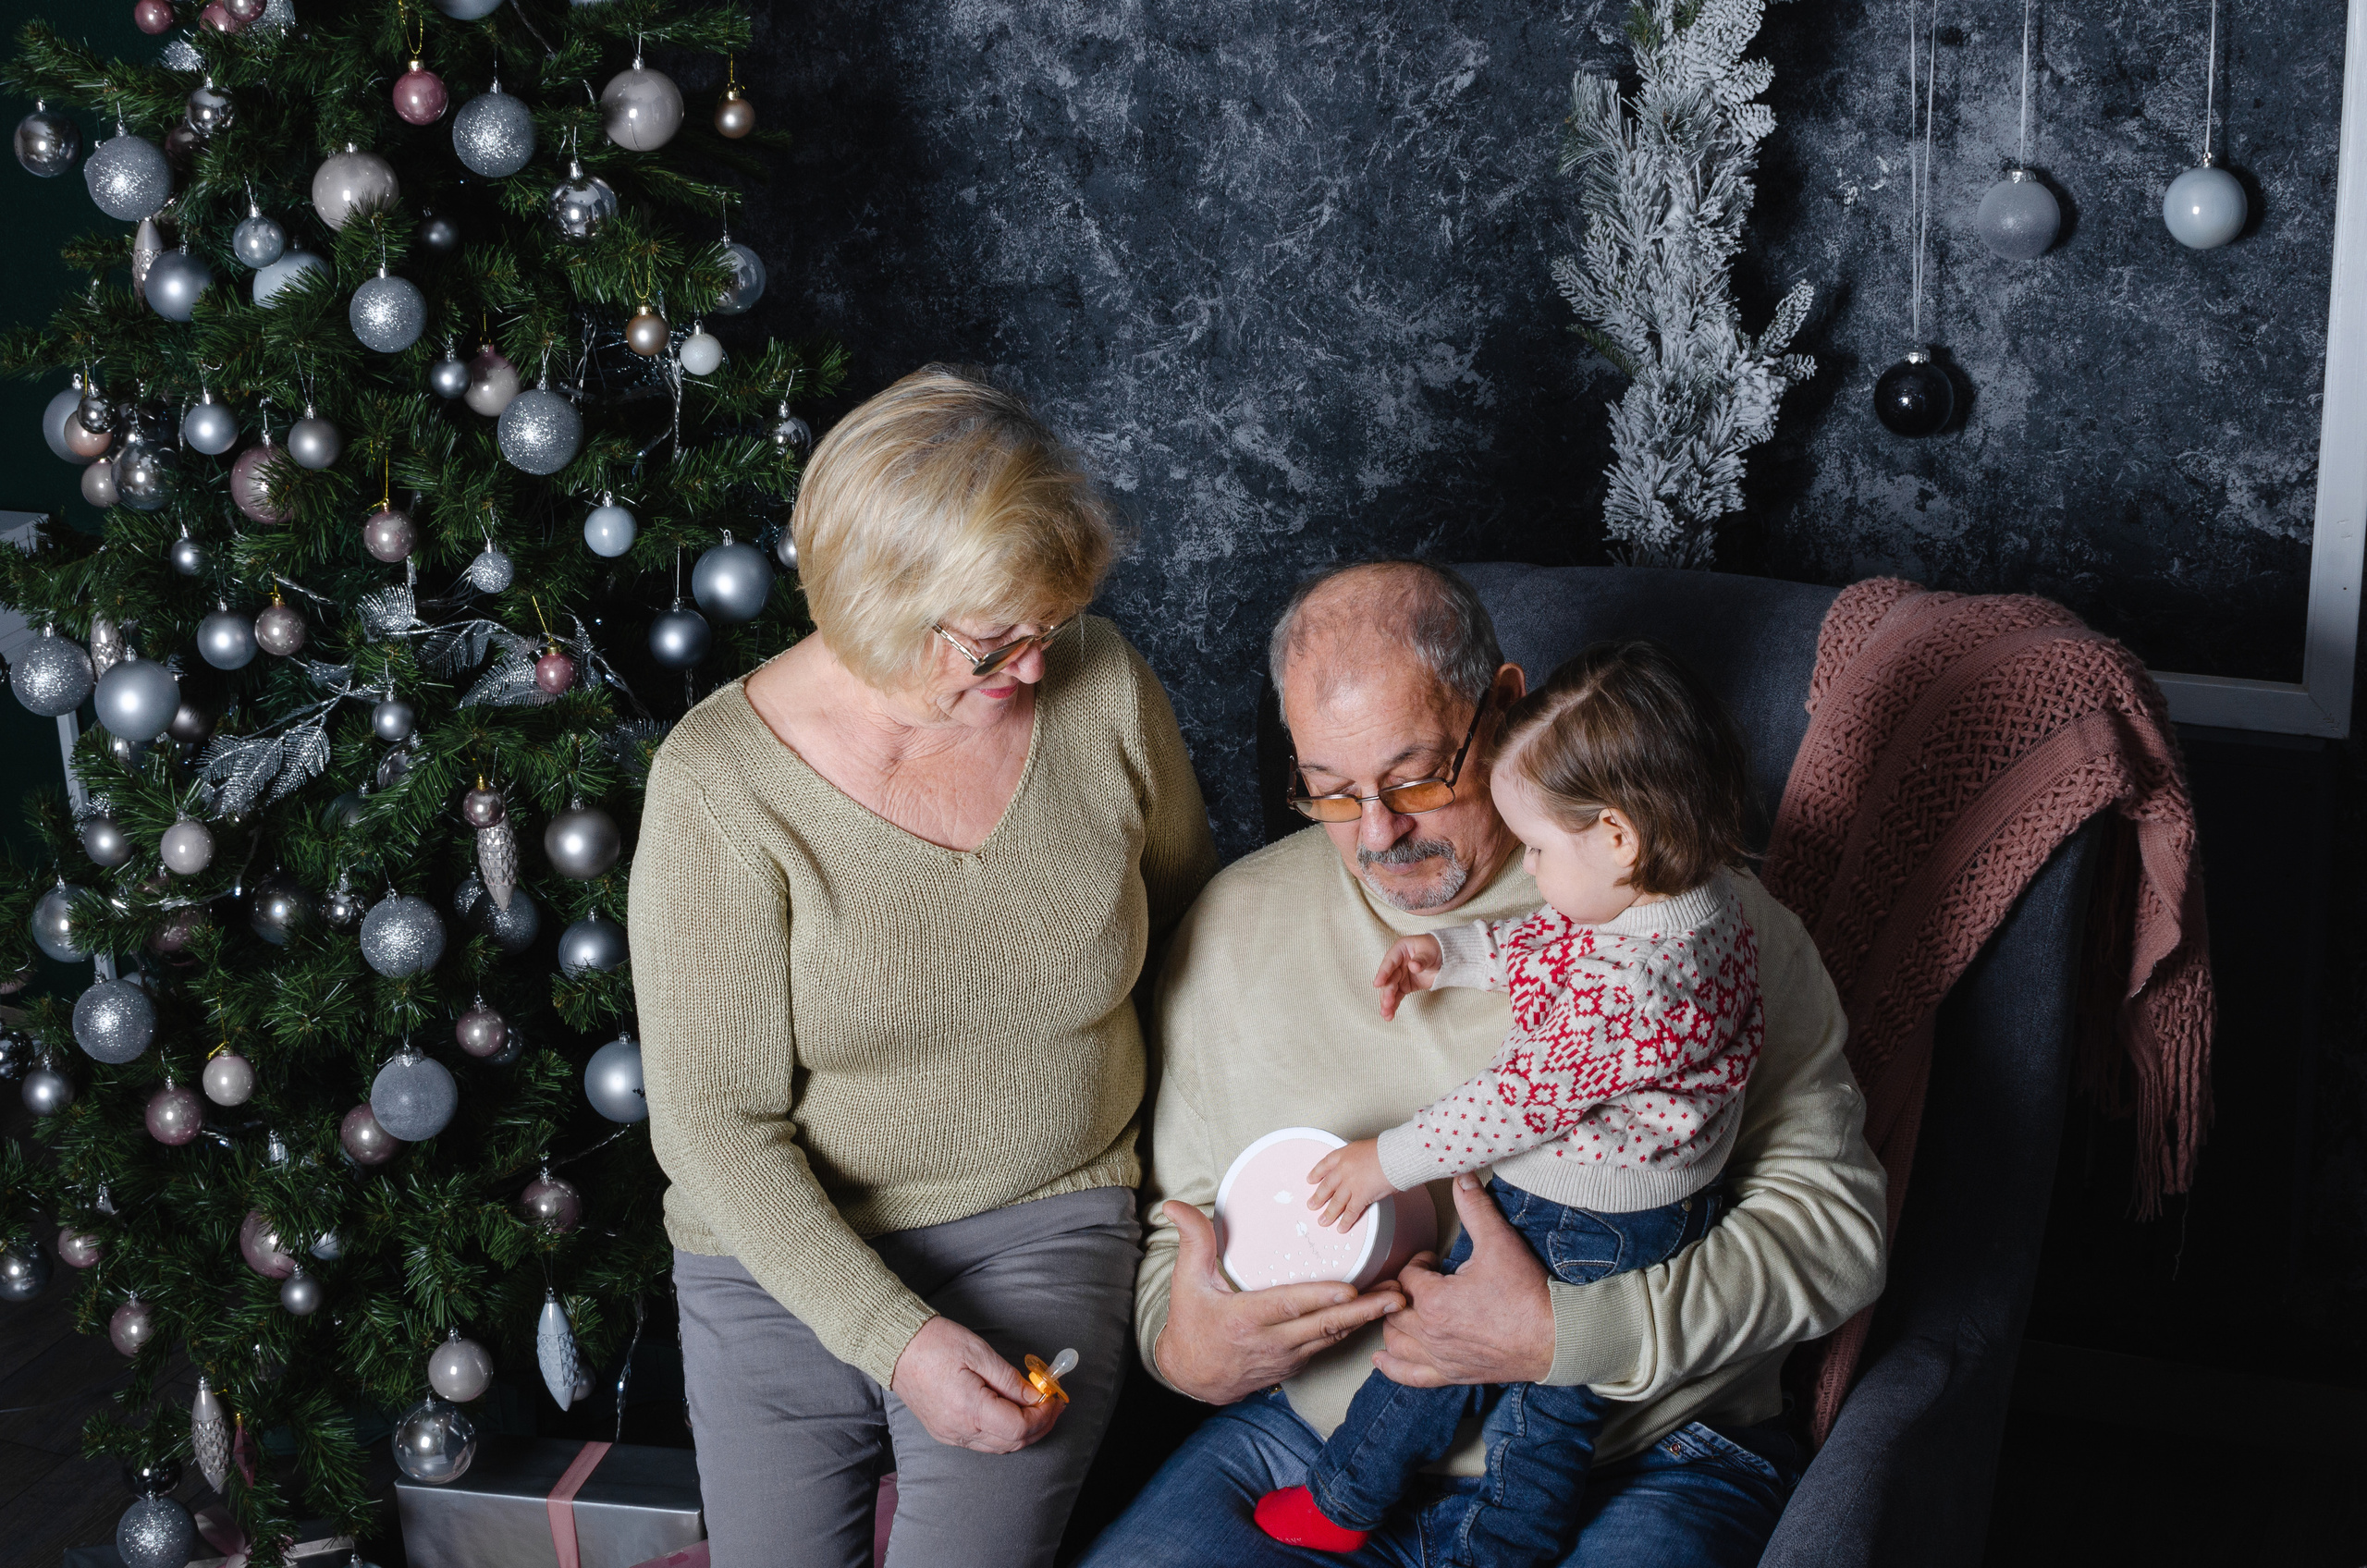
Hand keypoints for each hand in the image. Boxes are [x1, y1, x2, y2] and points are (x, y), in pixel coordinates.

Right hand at [889, 1315, 1062, 1453]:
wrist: (895, 1347)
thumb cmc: (934, 1343)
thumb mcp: (980, 1353)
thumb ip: (1010, 1379)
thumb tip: (1035, 1396)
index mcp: (969, 1410)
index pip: (1019, 1427)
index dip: (1043, 1415)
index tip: (1055, 1398)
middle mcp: (959, 1431)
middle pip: (1012, 1442)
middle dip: (1040, 1426)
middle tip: (1054, 1404)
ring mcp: (950, 1435)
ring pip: (998, 1447)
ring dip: (1023, 1432)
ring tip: (1037, 1408)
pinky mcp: (943, 1432)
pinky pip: (982, 1443)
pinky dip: (1002, 1433)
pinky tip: (1011, 1413)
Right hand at [1151, 1200, 1403, 1406]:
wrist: (1192, 1377)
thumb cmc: (1191, 1324)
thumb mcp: (1186, 1282)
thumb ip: (1192, 1241)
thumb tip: (1175, 1206)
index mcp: (1245, 1318)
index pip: (1289, 1306)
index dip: (1320, 1299)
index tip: (1350, 1290)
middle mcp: (1271, 1342)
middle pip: (1324, 1326)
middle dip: (1365, 1310)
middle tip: (1397, 1296)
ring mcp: (1286, 1357)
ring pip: (1332, 1337)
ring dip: (1366, 1320)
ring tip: (1397, 1302)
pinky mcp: (1294, 1365)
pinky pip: (1327, 1346)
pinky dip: (1351, 1331)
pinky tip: (1372, 1316)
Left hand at [1307, 1138, 1393, 1231]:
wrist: (1394, 1155)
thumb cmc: (1387, 1149)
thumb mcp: (1367, 1148)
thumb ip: (1360, 1160)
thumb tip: (1364, 1170)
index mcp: (1344, 1154)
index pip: (1325, 1164)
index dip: (1317, 1173)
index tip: (1311, 1180)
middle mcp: (1344, 1169)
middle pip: (1327, 1185)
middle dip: (1318, 1197)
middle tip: (1312, 1205)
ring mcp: (1350, 1184)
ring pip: (1336, 1202)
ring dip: (1329, 1213)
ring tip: (1323, 1221)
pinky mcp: (1360, 1196)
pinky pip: (1351, 1212)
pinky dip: (1345, 1221)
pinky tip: (1341, 1227)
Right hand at [1373, 934, 1443, 1019]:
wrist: (1445, 958)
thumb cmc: (1435, 948)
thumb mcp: (1430, 951)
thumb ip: (1421, 959)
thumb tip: (1413, 966)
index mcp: (1400, 950)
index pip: (1389, 962)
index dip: (1383, 973)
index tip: (1377, 984)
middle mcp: (1396, 964)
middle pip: (1389, 979)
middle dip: (1387, 992)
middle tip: (1387, 1003)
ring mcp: (1400, 976)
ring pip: (1390, 990)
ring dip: (1387, 1002)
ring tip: (1386, 1014)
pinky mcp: (1405, 986)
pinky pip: (1397, 996)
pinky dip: (1393, 1005)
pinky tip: (1389, 1015)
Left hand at [1373, 1174, 1554, 1387]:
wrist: (1555, 1338)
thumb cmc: (1527, 1294)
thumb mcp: (1500, 1243)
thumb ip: (1475, 1209)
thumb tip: (1462, 1177)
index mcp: (1435, 1300)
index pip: (1406, 1277)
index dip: (1417, 1263)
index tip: (1432, 1261)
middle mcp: (1430, 1332)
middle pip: (1394, 1308)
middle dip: (1403, 1291)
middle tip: (1420, 1281)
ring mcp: (1439, 1357)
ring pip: (1395, 1340)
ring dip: (1394, 1322)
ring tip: (1407, 1309)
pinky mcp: (1452, 1375)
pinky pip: (1410, 1376)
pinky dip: (1392, 1367)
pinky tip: (1383, 1358)